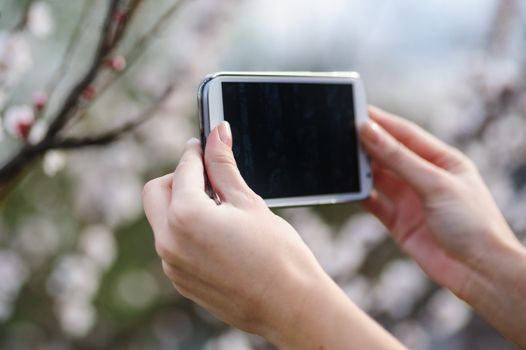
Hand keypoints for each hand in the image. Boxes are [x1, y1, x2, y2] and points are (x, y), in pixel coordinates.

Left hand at [143, 122, 404, 349]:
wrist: (291, 306)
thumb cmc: (278, 254)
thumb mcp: (249, 202)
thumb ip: (224, 166)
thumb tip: (218, 132)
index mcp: (186, 215)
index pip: (183, 169)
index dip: (196, 151)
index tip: (205, 143)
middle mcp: (169, 241)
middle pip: (156, 192)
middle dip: (178, 178)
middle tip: (209, 177)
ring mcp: (172, 265)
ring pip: (163, 220)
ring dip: (182, 206)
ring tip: (220, 208)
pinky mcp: (180, 280)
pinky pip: (173, 245)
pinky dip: (187, 231)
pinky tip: (219, 234)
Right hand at [360, 106, 525, 345]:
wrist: (478, 272)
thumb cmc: (472, 223)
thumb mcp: (435, 183)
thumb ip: (399, 158)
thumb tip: (369, 132)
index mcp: (442, 160)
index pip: (406, 134)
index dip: (382, 122)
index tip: (357, 112)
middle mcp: (424, 177)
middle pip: (389, 155)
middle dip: (367, 145)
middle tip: (342, 134)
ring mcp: (411, 200)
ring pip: (379, 178)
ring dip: (362, 170)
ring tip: (341, 160)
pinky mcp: (399, 222)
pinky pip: (374, 203)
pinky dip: (361, 196)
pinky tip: (350, 188)